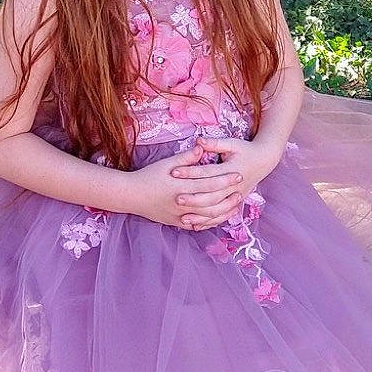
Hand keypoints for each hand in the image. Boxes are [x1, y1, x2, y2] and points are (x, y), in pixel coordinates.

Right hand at [126, 153, 247, 231]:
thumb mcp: (165, 163)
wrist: (130, 196)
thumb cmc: (148, 176)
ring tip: (235, 204)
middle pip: (211, 201)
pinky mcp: (176, 223)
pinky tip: (220, 217)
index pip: (208, 183)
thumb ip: (186, 158)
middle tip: (241, 189)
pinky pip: (198, 224)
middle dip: (228, 196)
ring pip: (207, 216)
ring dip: (223, 211)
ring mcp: (179, 216)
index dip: (225, 179)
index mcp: (180, 186)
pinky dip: (210, 222)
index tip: (238, 174)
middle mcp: (181, 203)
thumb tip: (202, 147)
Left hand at [166, 134, 277, 231]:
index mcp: (232, 170)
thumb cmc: (245, 150)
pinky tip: (195, 226)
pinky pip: (221, 216)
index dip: (191, 172)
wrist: (264, 161)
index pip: (208, 172)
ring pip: (216, 210)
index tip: (174, 172)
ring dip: (200, 215)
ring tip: (183, 218)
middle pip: (212, 195)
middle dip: (194, 198)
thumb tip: (198, 140)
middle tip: (176, 198)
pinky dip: (208, 222)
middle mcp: (235, 186)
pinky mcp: (235, 204)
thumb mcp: (232, 144)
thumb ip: (215, 144)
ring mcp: (236, 197)